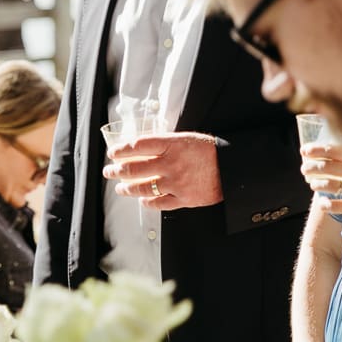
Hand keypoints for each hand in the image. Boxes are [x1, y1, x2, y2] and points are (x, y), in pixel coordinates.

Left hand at [102, 131, 222, 209]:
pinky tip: (142, 200)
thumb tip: (139, 148)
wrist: (233, 167)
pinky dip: (147, 202)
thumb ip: (163, 144)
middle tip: (109, 171)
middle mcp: (171, 164)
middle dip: (116, 171)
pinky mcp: (184, 199)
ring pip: (142, 188)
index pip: (137, 146)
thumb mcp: (185, 139)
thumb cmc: (209, 151)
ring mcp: (176, 183)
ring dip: (127, 189)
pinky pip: (159, 203)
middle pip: (134, 169)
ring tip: (120, 188)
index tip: (112, 152)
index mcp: (171, 145)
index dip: (121, 150)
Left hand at [302, 144, 341, 235]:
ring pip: (327, 185)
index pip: (335, 150)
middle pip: (326, 167)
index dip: (316, 149)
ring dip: (315, 184)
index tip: (304, 150)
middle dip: (310, 167)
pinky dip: (325, 204)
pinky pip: (335, 205)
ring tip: (313, 184)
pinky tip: (323, 203)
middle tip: (304, 169)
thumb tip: (339, 149)